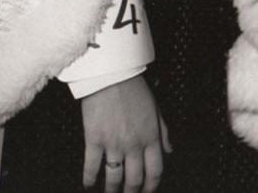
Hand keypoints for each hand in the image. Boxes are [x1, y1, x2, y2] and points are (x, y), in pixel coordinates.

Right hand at [80, 75, 169, 192]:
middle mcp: (134, 144)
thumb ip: (163, 133)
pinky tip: (88, 185)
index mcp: (151, 137)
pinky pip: (91, 166)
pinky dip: (89, 178)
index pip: (155, 170)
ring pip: (114, 177)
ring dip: (111, 190)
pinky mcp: (94, 139)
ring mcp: (113, 143)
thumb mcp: (157, 110)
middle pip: (135, 179)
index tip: (148, 192)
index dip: (152, 186)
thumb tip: (169, 151)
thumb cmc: (136, 90)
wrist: (113, 76)